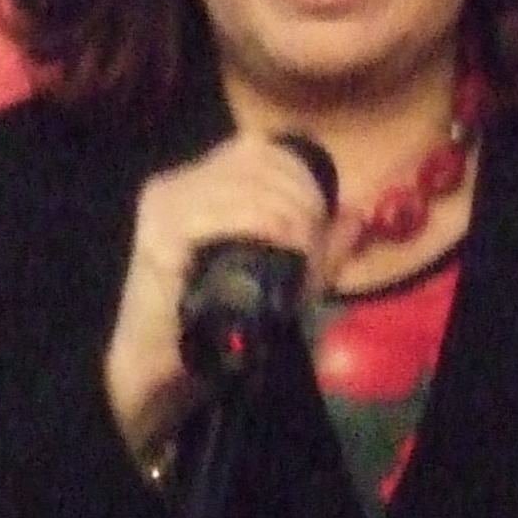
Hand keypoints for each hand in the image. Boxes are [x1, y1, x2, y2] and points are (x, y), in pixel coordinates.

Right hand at [103, 130, 335, 465]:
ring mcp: (164, 206)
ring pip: (242, 183)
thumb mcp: (284, 277)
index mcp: (199, 182)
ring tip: (304, 246)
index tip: (322, 217)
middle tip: (317, 236)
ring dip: (285, 209)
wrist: (162, 368)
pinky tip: (284, 243)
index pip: (257, 149)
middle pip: (254, 161)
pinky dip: (261, 222)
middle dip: (298, 193)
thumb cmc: (219, 321)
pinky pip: (220, 213)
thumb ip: (322, 246)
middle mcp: (177, 183)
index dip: (298, 173)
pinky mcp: (159, 236)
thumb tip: (357, 213)